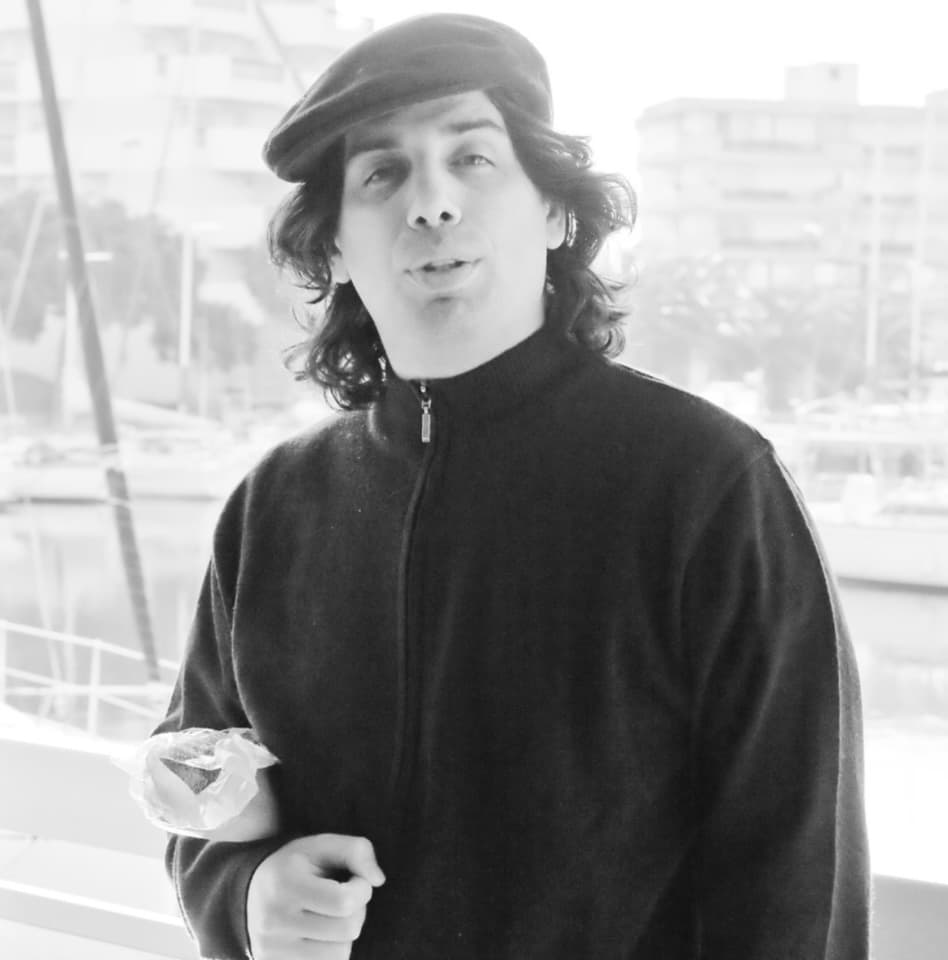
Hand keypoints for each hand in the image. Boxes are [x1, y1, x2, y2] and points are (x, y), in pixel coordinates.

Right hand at [247, 833, 385, 958]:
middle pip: (347, 929)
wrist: (248, 896)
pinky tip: (323, 936)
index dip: (362, 889)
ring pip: (340, 954)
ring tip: (332, 917)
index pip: (343, 901)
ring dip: (346, 935)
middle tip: (347, 899)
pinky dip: (333, 952)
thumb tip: (378, 880)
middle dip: (358, 911)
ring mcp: (273, 951)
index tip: (355, 880)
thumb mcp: (322, 846)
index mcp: (286, 884)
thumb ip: (356, 851)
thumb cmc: (295, 867)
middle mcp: (275, 921)